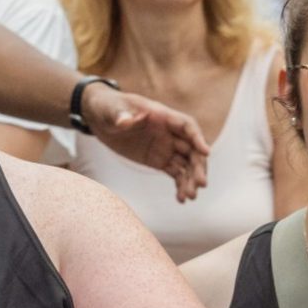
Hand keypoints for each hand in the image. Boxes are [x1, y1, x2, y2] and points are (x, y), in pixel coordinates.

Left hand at [85, 87, 210, 202]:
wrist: (102, 118)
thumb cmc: (109, 107)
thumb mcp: (111, 110)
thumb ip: (120, 116)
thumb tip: (124, 121)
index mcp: (162, 116)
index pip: (187, 126)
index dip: (198, 138)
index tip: (206, 152)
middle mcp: (169, 133)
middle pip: (192, 149)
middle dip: (198, 167)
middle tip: (201, 184)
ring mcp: (166, 147)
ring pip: (186, 164)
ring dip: (191, 180)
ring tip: (190, 197)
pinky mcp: (159, 160)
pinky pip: (175, 173)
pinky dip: (180, 185)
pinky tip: (181, 199)